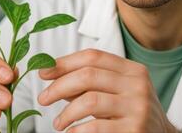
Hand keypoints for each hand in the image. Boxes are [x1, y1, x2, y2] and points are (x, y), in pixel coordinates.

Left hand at [37, 48, 178, 132]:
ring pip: (89, 100)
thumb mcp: (118, 93)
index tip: (44, 72)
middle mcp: (138, 85)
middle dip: (59, 86)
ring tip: (58, 123)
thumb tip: (54, 74)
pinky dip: (77, 130)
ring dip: (66, 113)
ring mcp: (138, 107)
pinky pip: (96, 127)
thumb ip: (91, 83)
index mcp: (133, 70)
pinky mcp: (134, 130)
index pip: (93, 56)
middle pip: (88, 75)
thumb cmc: (132, 115)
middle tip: (43, 98)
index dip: (65, 62)